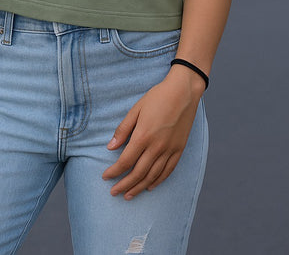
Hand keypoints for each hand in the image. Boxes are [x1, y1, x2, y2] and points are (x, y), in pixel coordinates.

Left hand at [102, 70, 203, 199]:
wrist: (183, 92)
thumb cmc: (157, 97)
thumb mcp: (136, 109)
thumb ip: (123, 129)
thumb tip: (110, 147)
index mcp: (143, 136)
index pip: (125, 161)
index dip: (114, 171)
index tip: (105, 177)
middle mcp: (156, 146)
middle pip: (138, 173)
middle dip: (124, 185)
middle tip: (113, 192)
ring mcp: (169, 149)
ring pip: (152, 176)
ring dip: (139, 187)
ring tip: (128, 195)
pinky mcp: (179, 149)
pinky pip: (168, 171)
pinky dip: (157, 181)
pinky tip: (149, 186)